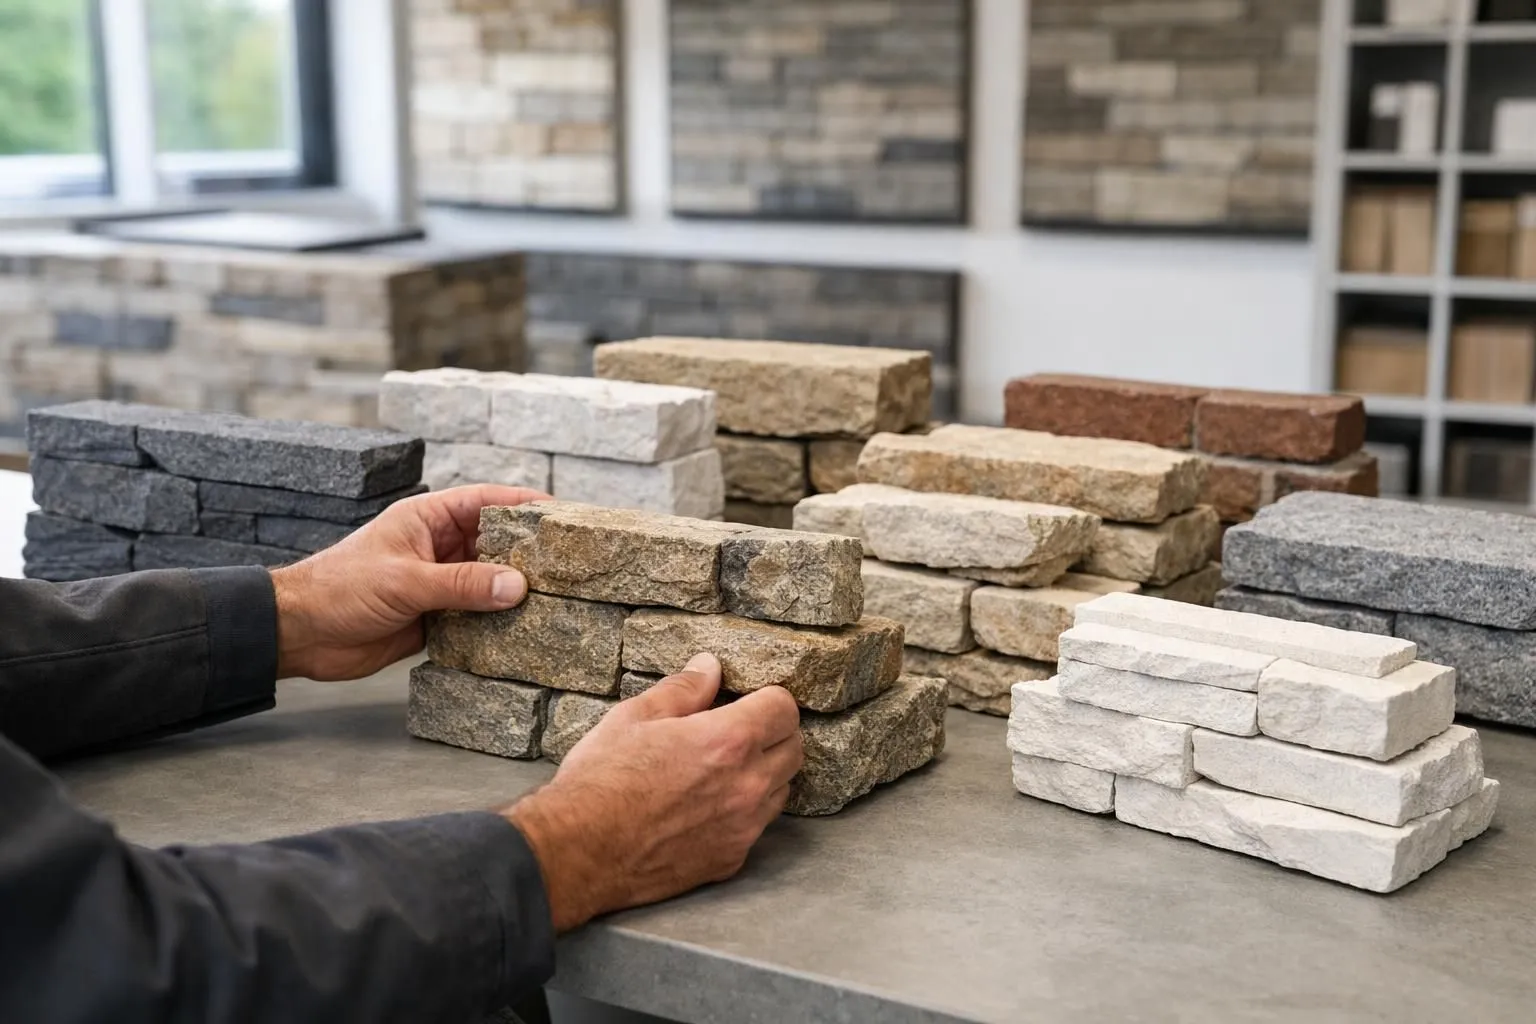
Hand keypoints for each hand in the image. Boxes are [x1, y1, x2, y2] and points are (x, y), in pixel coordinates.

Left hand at [270, 484, 547, 680]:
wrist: (300, 634)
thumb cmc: (340, 588)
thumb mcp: (406, 580)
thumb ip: (462, 584)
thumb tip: (518, 585)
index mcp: (427, 519)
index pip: (485, 502)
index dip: (523, 505)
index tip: (561, 513)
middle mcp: (437, 547)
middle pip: (494, 543)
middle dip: (528, 553)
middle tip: (569, 564)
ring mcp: (437, 583)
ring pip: (488, 582)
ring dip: (513, 592)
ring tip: (557, 600)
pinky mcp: (434, 618)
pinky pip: (475, 616)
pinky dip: (496, 623)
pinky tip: (522, 631)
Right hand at [504, 653, 801, 931]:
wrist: (579, 852)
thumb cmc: (601, 780)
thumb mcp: (634, 717)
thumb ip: (682, 689)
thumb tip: (709, 668)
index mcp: (729, 741)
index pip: (784, 709)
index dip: (768, 699)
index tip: (748, 701)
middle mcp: (748, 785)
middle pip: (794, 750)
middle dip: (774, 734)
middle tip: (739, 731)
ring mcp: (743, 827)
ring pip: (781, 791)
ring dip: (764, 775)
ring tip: (723, 770)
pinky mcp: (730, 860)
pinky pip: (755, 828)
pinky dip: (743, 814)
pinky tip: (707, 809)